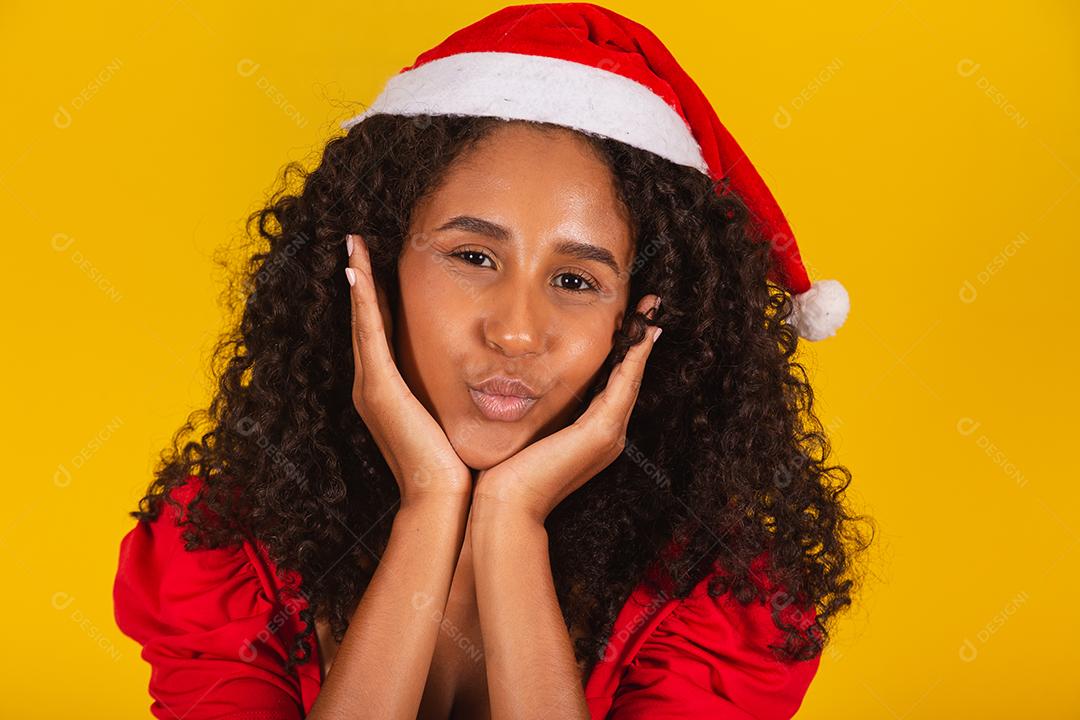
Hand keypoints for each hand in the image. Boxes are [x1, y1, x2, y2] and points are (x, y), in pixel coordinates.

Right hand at [346, 233, 471, 504]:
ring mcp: (372, 388)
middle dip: (361, 281)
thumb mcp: (455, 421)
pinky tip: (359, 272)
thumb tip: (486, 380)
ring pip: (363, 322)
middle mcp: (374, 387)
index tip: (376, 266)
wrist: (442, 502)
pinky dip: (362, 303)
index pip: (382, 334)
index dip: (376, 300)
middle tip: (356, 243)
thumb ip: (459, 397)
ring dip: (358, 281)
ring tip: (354, 246)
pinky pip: (369, 335)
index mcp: (390, 394)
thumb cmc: (455, 467)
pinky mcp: (380, 390)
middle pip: (366, 322)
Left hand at [472, 294, 662, 523]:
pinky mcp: (600, 434)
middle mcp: (608, 436)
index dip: (625, 353)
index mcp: (592, 436)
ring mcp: (608, 436)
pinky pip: (623, 388)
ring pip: (632, 380)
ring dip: (642, 344)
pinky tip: (639, 337)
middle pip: (630, 379)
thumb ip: (536, 412)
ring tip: (650, 313)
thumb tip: (521, 386)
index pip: (613, 385)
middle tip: (650, 306)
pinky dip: (633, 361)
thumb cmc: (507, 474)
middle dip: (640, 342)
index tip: (630, 322)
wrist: (506, 507)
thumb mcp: (526, 433)